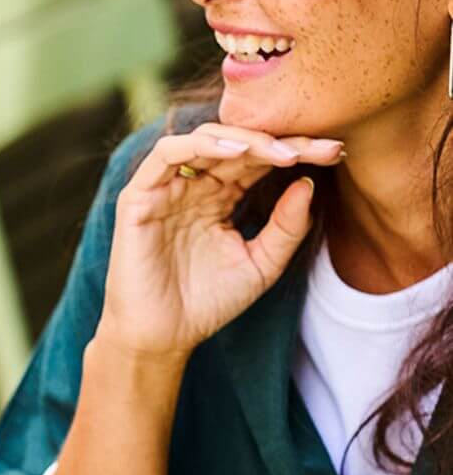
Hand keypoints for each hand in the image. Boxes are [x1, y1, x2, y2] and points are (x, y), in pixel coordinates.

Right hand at [101, 122, 342, 362]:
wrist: (163, 336)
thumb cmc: (207, 303)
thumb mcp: (262, 264)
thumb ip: (286, 228)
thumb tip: (309, 184)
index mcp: (219, 197)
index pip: (258, 161)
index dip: (296, 152)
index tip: (335, 153)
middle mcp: (192, 185)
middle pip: (237, 145)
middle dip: (281, 141)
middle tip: (321, 146)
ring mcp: (165, 187)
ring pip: (203, 140)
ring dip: (244, 138)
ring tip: (282, 151)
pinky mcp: (139, 195)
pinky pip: (167, 155)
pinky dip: (200, 145)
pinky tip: (237, 152)